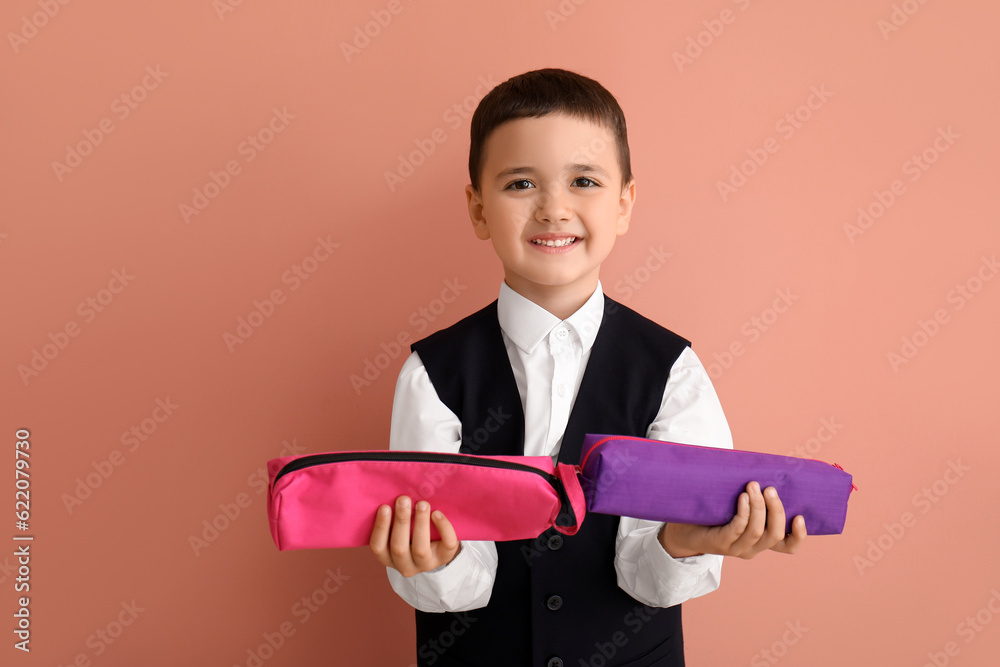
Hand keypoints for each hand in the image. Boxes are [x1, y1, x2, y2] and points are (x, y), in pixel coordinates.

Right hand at [369, 495, 461, 576]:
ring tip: (422, 504)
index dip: (380, 527)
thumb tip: (392, 490)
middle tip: (403, 499)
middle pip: (398, 548)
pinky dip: (443, 528)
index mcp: (388, 557)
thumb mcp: (399, 529)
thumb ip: (393, 517)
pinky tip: (437, 513)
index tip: (384, 507)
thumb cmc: (411, 530)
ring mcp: (425, 564)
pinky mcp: (444, 557)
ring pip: (420, 549)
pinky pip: (446, 545)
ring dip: (420, 523)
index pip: (378, 547)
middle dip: (401, 521)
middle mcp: (405, 565)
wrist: (437, 544)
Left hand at [658, 481, 806, 558]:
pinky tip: (742, 497)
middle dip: (776, 510)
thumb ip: (754, 496)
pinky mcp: (720, 543)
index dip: (799, 536)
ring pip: (757, 531)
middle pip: (775, 535)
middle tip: (770, 488)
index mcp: (760, 541)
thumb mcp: (738, 507)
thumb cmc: (713, 513)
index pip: (788, 547)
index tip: (800, 515)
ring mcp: (735, 548)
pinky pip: (738, 528)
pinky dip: (744, 512)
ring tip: (753, 486)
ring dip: (759, 507)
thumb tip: (767, 467)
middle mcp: (751, 548)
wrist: (682, 529)